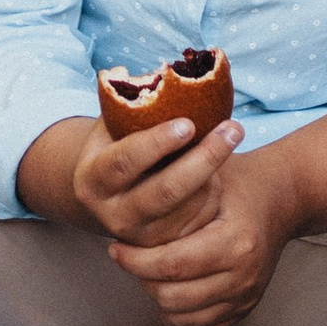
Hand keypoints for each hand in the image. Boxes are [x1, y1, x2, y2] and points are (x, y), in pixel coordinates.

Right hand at [17, 110, 240, 254]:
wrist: (107, 195)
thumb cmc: (117, 144)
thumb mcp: (112, 125)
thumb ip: (131, 105)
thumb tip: (160, 75)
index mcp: (93, 179)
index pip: (125, 161)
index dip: (156, 143)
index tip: (188, 123)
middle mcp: (111, 214)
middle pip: (163, 191)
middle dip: (203, 159)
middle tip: (233, 128)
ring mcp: (137, 237)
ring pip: (185, 210)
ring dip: (213, 175)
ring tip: (229, 138)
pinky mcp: (161, 250)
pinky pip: (196, 226)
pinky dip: (214, 198)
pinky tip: (222, 172)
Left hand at [104, 138, 301, 325]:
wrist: (284, 197)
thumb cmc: (238, 181)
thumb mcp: (208, 173)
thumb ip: (172, 184)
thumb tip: (125, 194)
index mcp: (236, 240)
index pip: (172, 264)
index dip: (135, 260)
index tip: (115, 248)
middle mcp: (245, 274)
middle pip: (173, 297)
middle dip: (141, 279)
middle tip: (128, 258)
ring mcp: (247, 295)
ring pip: (182, 318)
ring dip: (156, 298)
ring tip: (147, 271)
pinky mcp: (246, 307)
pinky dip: (177, 315)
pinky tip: (168, 287)